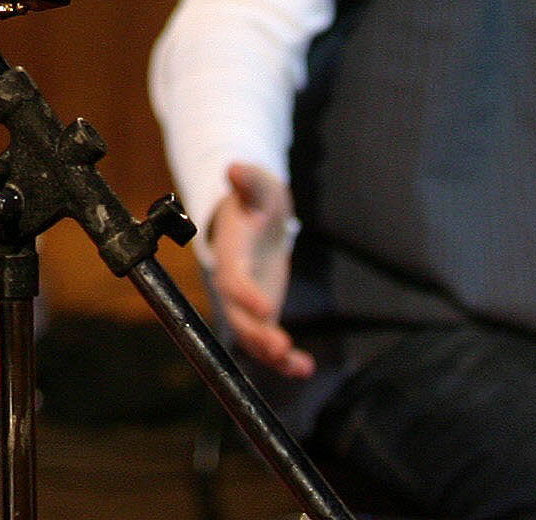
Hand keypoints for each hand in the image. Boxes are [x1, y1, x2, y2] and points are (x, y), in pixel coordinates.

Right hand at [207, 163, 312, 378]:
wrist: (254, 218)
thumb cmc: (256, 200)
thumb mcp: (258, 186)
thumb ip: (249, 181)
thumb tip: (234, 169)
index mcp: (230, 254)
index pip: (233, 278)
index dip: (246, 294)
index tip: (266, 308)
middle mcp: (234, 283)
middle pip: (239, 316)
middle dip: (257, 334)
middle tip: (280, 347)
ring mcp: (247, 303)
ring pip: (251, 336)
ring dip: (270, 353)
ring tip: (295, 362)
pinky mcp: (263, 315)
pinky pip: (268, 343)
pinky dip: (284, 360)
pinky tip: (305, 367)